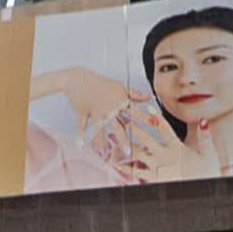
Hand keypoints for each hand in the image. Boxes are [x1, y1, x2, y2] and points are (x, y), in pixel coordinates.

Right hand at [31, 68, 150, 158]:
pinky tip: (81, 145)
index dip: (144, 117)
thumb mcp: (119, 87)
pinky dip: (80, 135)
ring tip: (104, 152)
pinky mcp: (82, 112)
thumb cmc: (101, 84)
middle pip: (117, 124)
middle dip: (122, 138)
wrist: (78, 78)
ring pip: (99, 128)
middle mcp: (108, 107)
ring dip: (101, 140)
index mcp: (119, 100)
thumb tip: (149, 98)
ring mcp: (94, 110)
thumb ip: (134, 95)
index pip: (134, 110)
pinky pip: (81, 125)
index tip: (153, 125)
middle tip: (128, 151)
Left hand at [113, 110, 220, 183]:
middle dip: (133, 125)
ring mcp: (157, 168)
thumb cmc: (206, 173)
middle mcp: (165, 156)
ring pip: (137, 154)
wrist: (202, 194)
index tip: (146, 108)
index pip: (164, 128)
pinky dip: (126, 169)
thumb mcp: (208, 153)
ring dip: (125, 144)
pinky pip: (136, 174)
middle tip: (123, 115)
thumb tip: (202, 120)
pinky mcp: (154, 180)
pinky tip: (116, 165)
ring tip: (114, 136)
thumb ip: (205, 136)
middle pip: (145, 137)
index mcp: (177, 148)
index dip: (154, 117)